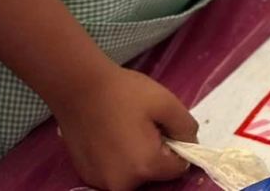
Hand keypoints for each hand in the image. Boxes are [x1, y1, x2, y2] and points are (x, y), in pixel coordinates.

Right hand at [52, 64, 196, 190]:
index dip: (178, 147)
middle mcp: (122, 184)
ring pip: (134, 175)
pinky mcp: (87, 176)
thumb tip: (190, 144)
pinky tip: (111, 136)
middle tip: (145, 126)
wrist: (78, 88)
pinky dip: (119, 160)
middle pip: (155, 175)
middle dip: (157, 154)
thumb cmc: (124, 93)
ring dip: (137, 159)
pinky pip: (115, 173)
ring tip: (126, 130)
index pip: (178, 169)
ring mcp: (101, 182)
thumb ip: (186, 127)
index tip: (165, 129)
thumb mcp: (166, 103)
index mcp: (145, 167)